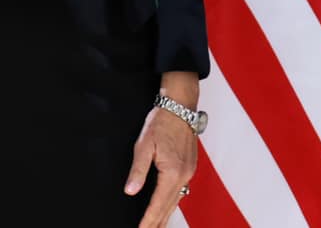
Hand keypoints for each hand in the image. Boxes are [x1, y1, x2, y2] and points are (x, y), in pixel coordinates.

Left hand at [124, 99, 199, 226]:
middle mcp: (184, 175)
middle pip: (169, 206)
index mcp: (172, 172)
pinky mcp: (190, 166)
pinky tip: (168, 206)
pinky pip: (182, 191)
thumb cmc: (161, 122)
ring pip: (177, 200)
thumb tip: (130, 191)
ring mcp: (189, 171)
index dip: (149, 220)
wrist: (180, 105)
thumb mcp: (144, 145)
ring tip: (157, 227)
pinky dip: (173, 203)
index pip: (158, 204)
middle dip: (158, 222)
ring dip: (166, 215)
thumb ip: (138, 170)